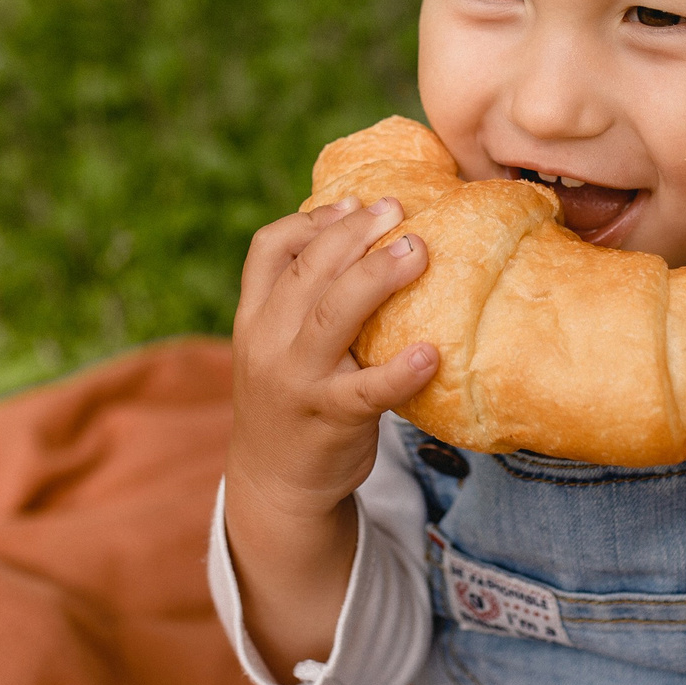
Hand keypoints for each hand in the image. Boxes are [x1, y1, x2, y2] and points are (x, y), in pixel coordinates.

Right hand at [226, 196, 436, 533]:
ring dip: (376, 277)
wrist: (274, 482)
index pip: (269, 249)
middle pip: (307, 271)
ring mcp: (297, 381)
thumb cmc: (293, 399)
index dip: (312, 219)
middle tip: (397, 211)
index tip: (355, 201)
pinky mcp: (329, 419)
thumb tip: (363, 236)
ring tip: (418, 252)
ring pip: (332, 315)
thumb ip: (303, 301)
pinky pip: (367, 391)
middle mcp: (267, 342)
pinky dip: (399, 371)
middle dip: (353, 233)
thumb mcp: (277, 345)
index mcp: (254, 316)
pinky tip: (431, 354)